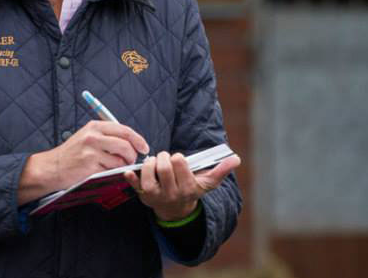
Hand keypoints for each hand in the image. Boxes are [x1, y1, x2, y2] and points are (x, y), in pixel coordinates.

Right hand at [18, 121, 148, 203]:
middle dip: (132, 155)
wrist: (52, 167)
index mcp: (95, 126)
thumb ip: (107, 135)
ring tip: (117, 167)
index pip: (124, 130)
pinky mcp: (90, 167)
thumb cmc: (72, 153)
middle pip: (125, 144)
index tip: (144, 147)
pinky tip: (106, 172)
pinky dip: (113, 173)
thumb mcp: (87, 136)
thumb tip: (131, 141)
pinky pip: (111, 170)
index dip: (138, 139)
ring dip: (123, 165)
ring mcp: (91, 152)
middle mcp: (93, 137)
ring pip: (120, 159)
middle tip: (131, 160)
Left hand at [123, 151, 240, 221]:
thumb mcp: (207, 182)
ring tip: (154, 163)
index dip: (177, 157)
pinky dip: (130, 177)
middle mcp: (171, 193)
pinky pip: (134, 185)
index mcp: (187, 188)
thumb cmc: (191, 190)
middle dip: (164, 157)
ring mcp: (155, 196)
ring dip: (150, 163)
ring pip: (148, 174)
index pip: (179, 162)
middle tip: (165, 158)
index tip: (178, 160)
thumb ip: (221, 170)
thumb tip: (236, 159)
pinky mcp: (142, 196)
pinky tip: (130, 171)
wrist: (176, 211)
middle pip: (163, 166)